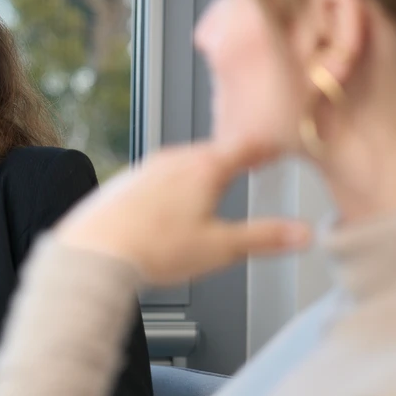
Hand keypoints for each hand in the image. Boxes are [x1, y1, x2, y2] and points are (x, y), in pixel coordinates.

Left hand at [53, 140, 310, 284]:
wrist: (93, 252)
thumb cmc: (153, 249)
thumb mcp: (220, 248)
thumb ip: (264, 238)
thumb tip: (301, 233)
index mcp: (204, 169)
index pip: (245, 148)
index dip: (266, 146)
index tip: (278, 144)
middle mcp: (173, 161)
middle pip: (212, 151)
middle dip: (233, 156)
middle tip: (250, 158)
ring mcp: (145, 169)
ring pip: (182, 161)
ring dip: (201, 169)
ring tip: (212, 182)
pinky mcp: (124, 183)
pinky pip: (156, 176)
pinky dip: (172, 183)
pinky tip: (168, 204)